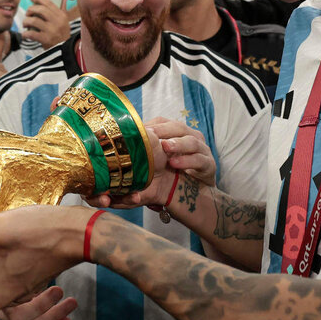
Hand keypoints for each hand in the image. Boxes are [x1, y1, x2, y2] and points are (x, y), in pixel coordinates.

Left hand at [22, 0, 72, 47]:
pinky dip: (25, 33)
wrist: (65, 52)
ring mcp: (52, 31)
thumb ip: (53, 13)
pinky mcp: (46, 40)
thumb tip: (37, 3)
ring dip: (26, 22)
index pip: (49, 3)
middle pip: (40, 10)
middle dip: (30, 10)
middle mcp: (58, 22)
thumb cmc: (60, 36)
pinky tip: (25, 35)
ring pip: (34, 20)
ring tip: (25, 25)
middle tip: (27, 15)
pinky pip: (31, 33)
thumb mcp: (62, 23)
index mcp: (62, 16)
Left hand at [84, 118, 215, 208]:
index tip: (138, 129)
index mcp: (174, 133)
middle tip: (152, 136)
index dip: (151, 125)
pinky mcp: (209, 166)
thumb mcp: (152, 167)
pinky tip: (177, 165)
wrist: (191, 197)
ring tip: (165, 148)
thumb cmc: (169, 177)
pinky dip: (188, 162)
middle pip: (177, 127)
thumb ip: (139, 159)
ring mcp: (201, 150)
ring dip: (178, 144)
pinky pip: (200, 161)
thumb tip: (111, 160)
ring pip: (191, 141)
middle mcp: (189, 137)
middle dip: (164, 131)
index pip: (162, 122)